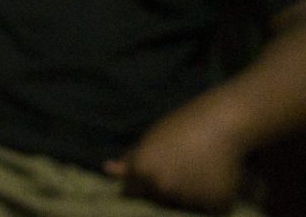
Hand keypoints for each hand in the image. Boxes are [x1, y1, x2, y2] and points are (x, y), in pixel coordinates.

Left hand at [106, 105, 246, 214]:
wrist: (223, 123)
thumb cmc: (182, 127)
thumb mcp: (150, 139)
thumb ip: (129, 160)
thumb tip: (107, 171)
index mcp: (142, 172)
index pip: (131, 194)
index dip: (141, 185)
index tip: (152, 173)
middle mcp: (163, 189)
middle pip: (157, 202)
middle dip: (164, 190)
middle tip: (180, 167)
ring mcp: (190, 199)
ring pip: (183, 206)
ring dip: (187, 196)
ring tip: (197, 170)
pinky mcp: (216, 205)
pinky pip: (207, 209)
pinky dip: (210, 200)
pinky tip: (212, 178)